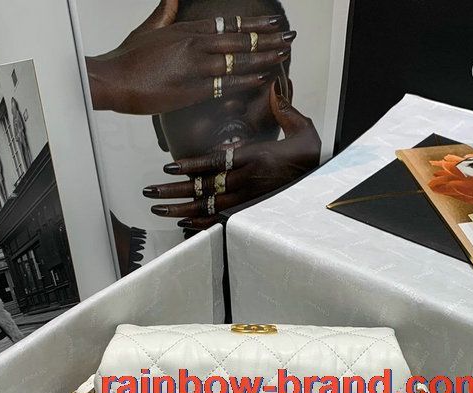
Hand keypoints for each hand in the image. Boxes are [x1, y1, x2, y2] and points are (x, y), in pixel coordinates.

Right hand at [86, 0, 295, 114]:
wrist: (112, 80)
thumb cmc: (128, 58)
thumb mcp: (149, 28)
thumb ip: (165, 12)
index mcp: (186, 30)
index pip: (228, 24)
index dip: (253, 24)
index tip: (273, 23)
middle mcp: (194, 45)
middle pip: (239, 39)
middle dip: (267, 38)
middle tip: (289, 37)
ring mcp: (194, 68)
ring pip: (237, 61)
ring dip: (262, 58)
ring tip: (283, 55)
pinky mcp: (191, 90)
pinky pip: (224, 85)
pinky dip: (244, 80)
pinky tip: (261, 77)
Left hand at [144, 82, 320, 227]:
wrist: (323, 188)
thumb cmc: (311, 160)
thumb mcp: (303, 130)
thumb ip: (284, 110)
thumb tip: (273, 89)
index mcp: (255, 159)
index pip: (216, 163)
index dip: (190, 166)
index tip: (168, 167)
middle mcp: (247, 182)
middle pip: (204, 189)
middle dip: (173, 191)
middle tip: (149, 192)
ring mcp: (247, 200)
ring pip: (207, 207)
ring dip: (180, 208)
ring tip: (157, 208)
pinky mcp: (250, 212)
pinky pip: (220, 220)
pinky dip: (200, 222)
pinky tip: (182, 222)